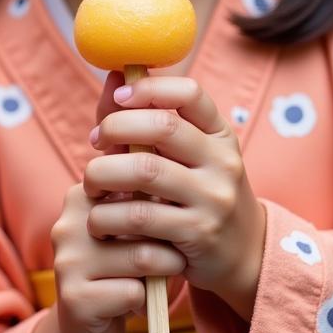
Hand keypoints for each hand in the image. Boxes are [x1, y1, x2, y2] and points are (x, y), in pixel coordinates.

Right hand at [30, 184, 185, 332]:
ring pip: (142, 257)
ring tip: (166, 278)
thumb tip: (175, 190)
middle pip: (140, 219)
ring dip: (166, 271)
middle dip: (168, 240)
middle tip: (177, 256)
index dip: (160, 206)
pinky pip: (133, 292)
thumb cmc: (117, 271)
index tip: (171, 222)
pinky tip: (139, 305)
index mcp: (79, 198)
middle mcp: (67, 225)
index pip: (132, 184)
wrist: (84, 329)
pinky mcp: (75, 298)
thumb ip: (143, 206)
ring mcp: (67, 262)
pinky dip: (148, 301)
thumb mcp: (128, 233)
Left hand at [84, 72, 265, 319]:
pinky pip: (139, 215)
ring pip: (144, 170)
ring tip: (89, 183)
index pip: (190, 93)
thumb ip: (143, 119)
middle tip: (94, 141)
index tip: (119, 96)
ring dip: (102, 173)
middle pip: (162, 127)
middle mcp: (223, 162)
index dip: (149, 87)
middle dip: (116, 127)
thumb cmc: (196, 194)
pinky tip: (99, 217)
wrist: (243, 256)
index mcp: (219, 135)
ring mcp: (213, 198)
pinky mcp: (197, 234)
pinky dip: (107, 214)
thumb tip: (113, 76)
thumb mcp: (183, 157)